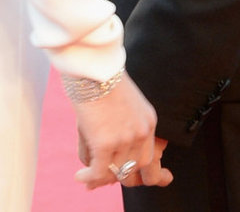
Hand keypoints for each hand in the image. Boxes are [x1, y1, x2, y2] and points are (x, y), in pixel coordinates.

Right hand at [71, 74, 170, 190]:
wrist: (91, 60)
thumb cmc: (99, 74)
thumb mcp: (118, 104)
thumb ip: (117, 130)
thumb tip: (103, 158)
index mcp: (148, 120)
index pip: (151, 158)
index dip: (151, 175)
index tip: (159, 179)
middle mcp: (141, 132)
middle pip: (135, 169)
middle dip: (120, 177)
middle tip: (102, 179)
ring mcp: (125, 138)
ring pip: (115, 172)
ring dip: (100, 176)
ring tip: (86, 175)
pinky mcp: (105, 142)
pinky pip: (99, 171)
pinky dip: (89, 177)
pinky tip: (80, 177)